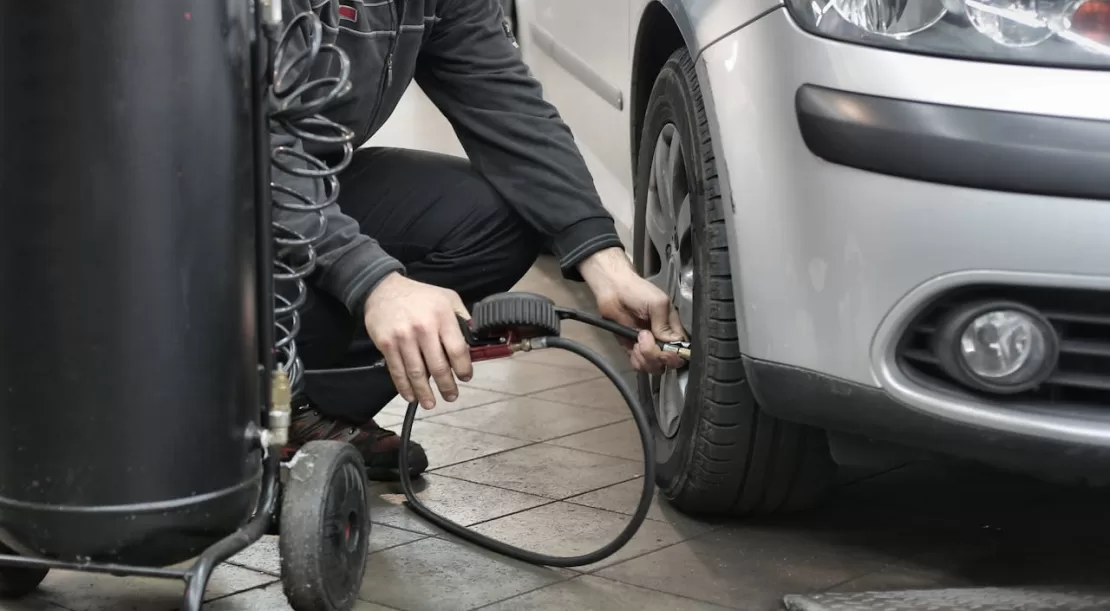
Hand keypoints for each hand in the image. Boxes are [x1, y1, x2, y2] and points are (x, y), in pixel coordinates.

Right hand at [363, 273, 472, 408]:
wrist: (382, 289)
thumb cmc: (420, 295)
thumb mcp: (448, 298)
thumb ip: (462, 318)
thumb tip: (474, 340)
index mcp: (442, 317)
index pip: (457, 350)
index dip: (463, 368)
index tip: (465, 378)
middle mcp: (423, 328)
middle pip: (438, 366)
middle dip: (446, 386)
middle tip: (451, 396)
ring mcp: (403, 337)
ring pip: (417, 372)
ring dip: (424, 392)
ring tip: (431, 403)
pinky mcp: (387, 344)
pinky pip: (397, 370)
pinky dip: (404, 387)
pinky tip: (410, 396)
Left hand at [579, 247, 685, 374]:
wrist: (613, 290)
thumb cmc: (637, 291)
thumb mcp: (657, 303)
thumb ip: (665, 324)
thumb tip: (670, 343)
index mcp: (673, 328)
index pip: (681, 350)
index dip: (674, 354)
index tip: (664, 349)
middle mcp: (662, 339)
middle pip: (668, 362)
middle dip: (656, 355)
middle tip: (644, 338)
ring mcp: (648, 346)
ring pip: (654, 367)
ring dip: (645, 357)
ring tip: (637, 340)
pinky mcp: (632, 349)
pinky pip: (639, 365)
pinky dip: (636, 360)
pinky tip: (632, 347)